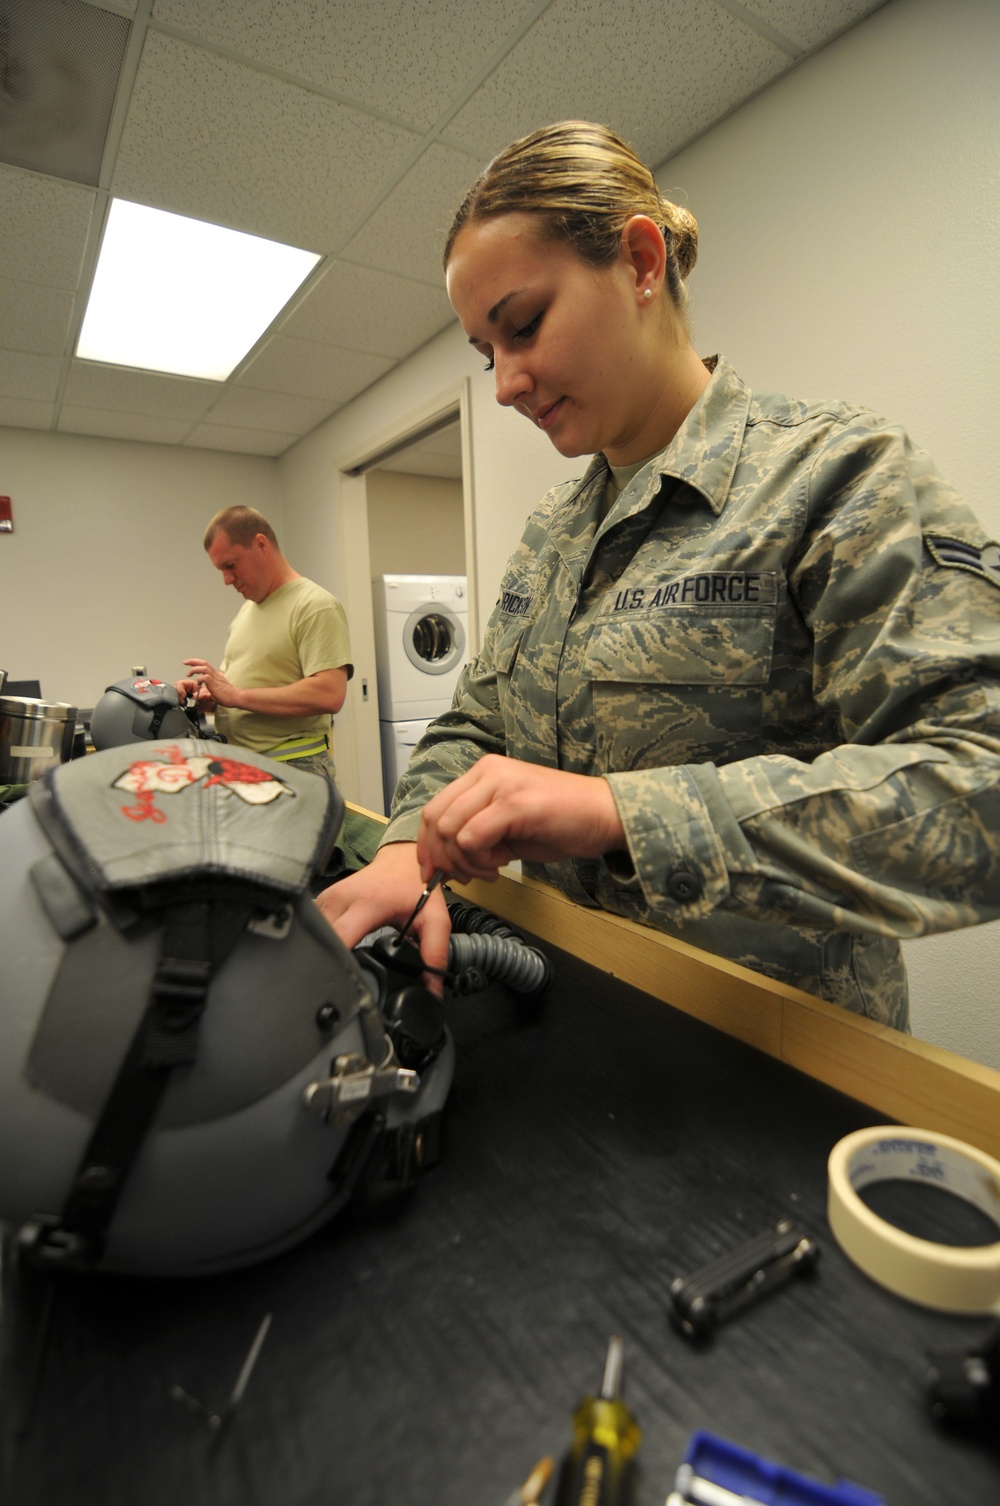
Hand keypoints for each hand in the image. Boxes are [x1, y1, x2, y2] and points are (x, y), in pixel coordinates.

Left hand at [182, 658, 239, 708]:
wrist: (236, 697)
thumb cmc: (228, 695)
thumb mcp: (217, 688)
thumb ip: (211, 686)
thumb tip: (202, 689)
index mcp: (215, 674)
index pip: (205, 664)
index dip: (196, 662)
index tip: (189, 663)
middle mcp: (215, 674)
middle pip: (203, 662)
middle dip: (192, 661)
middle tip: (185, 662)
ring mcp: (215, 678)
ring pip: (203, 668)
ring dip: (194, 669)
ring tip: (188, 673)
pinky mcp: (214, 683)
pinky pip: (205, 677)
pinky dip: (199, 678)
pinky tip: (198, 683)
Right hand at [314, 843, 450, 996]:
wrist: (403, 859)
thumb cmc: (416, 886)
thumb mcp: (434, 919)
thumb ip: (435, 952)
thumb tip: (433, 989)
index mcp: (367, 904)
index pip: (340, 939)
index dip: (338, 964)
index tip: (344, 983)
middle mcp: (342, 899)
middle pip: (322, 941)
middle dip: (328, 964)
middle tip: (340, 983)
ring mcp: (329, 897)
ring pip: (314, 934)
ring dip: (323, 952)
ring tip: (336, 969)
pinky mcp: (323, 899)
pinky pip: (313, 925)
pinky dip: (321, 941)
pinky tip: (331, 952)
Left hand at [416, 755, 625, 883]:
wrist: (606, 815)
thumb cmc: (563, 821)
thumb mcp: (508, 824)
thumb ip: (476, 831)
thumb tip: (446, 859)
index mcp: (483, 773)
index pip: (434, 808)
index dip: (427, 845)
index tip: (435, 871)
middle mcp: (487, 771)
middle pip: (435, 818)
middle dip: (442, 858)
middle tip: (462, 877)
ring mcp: (500, 784)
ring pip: (449, 829)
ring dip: (464, 861)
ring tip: (490, 870)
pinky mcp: (514, 803)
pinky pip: (472, 837)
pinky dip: (479, 860)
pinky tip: (501, 866)